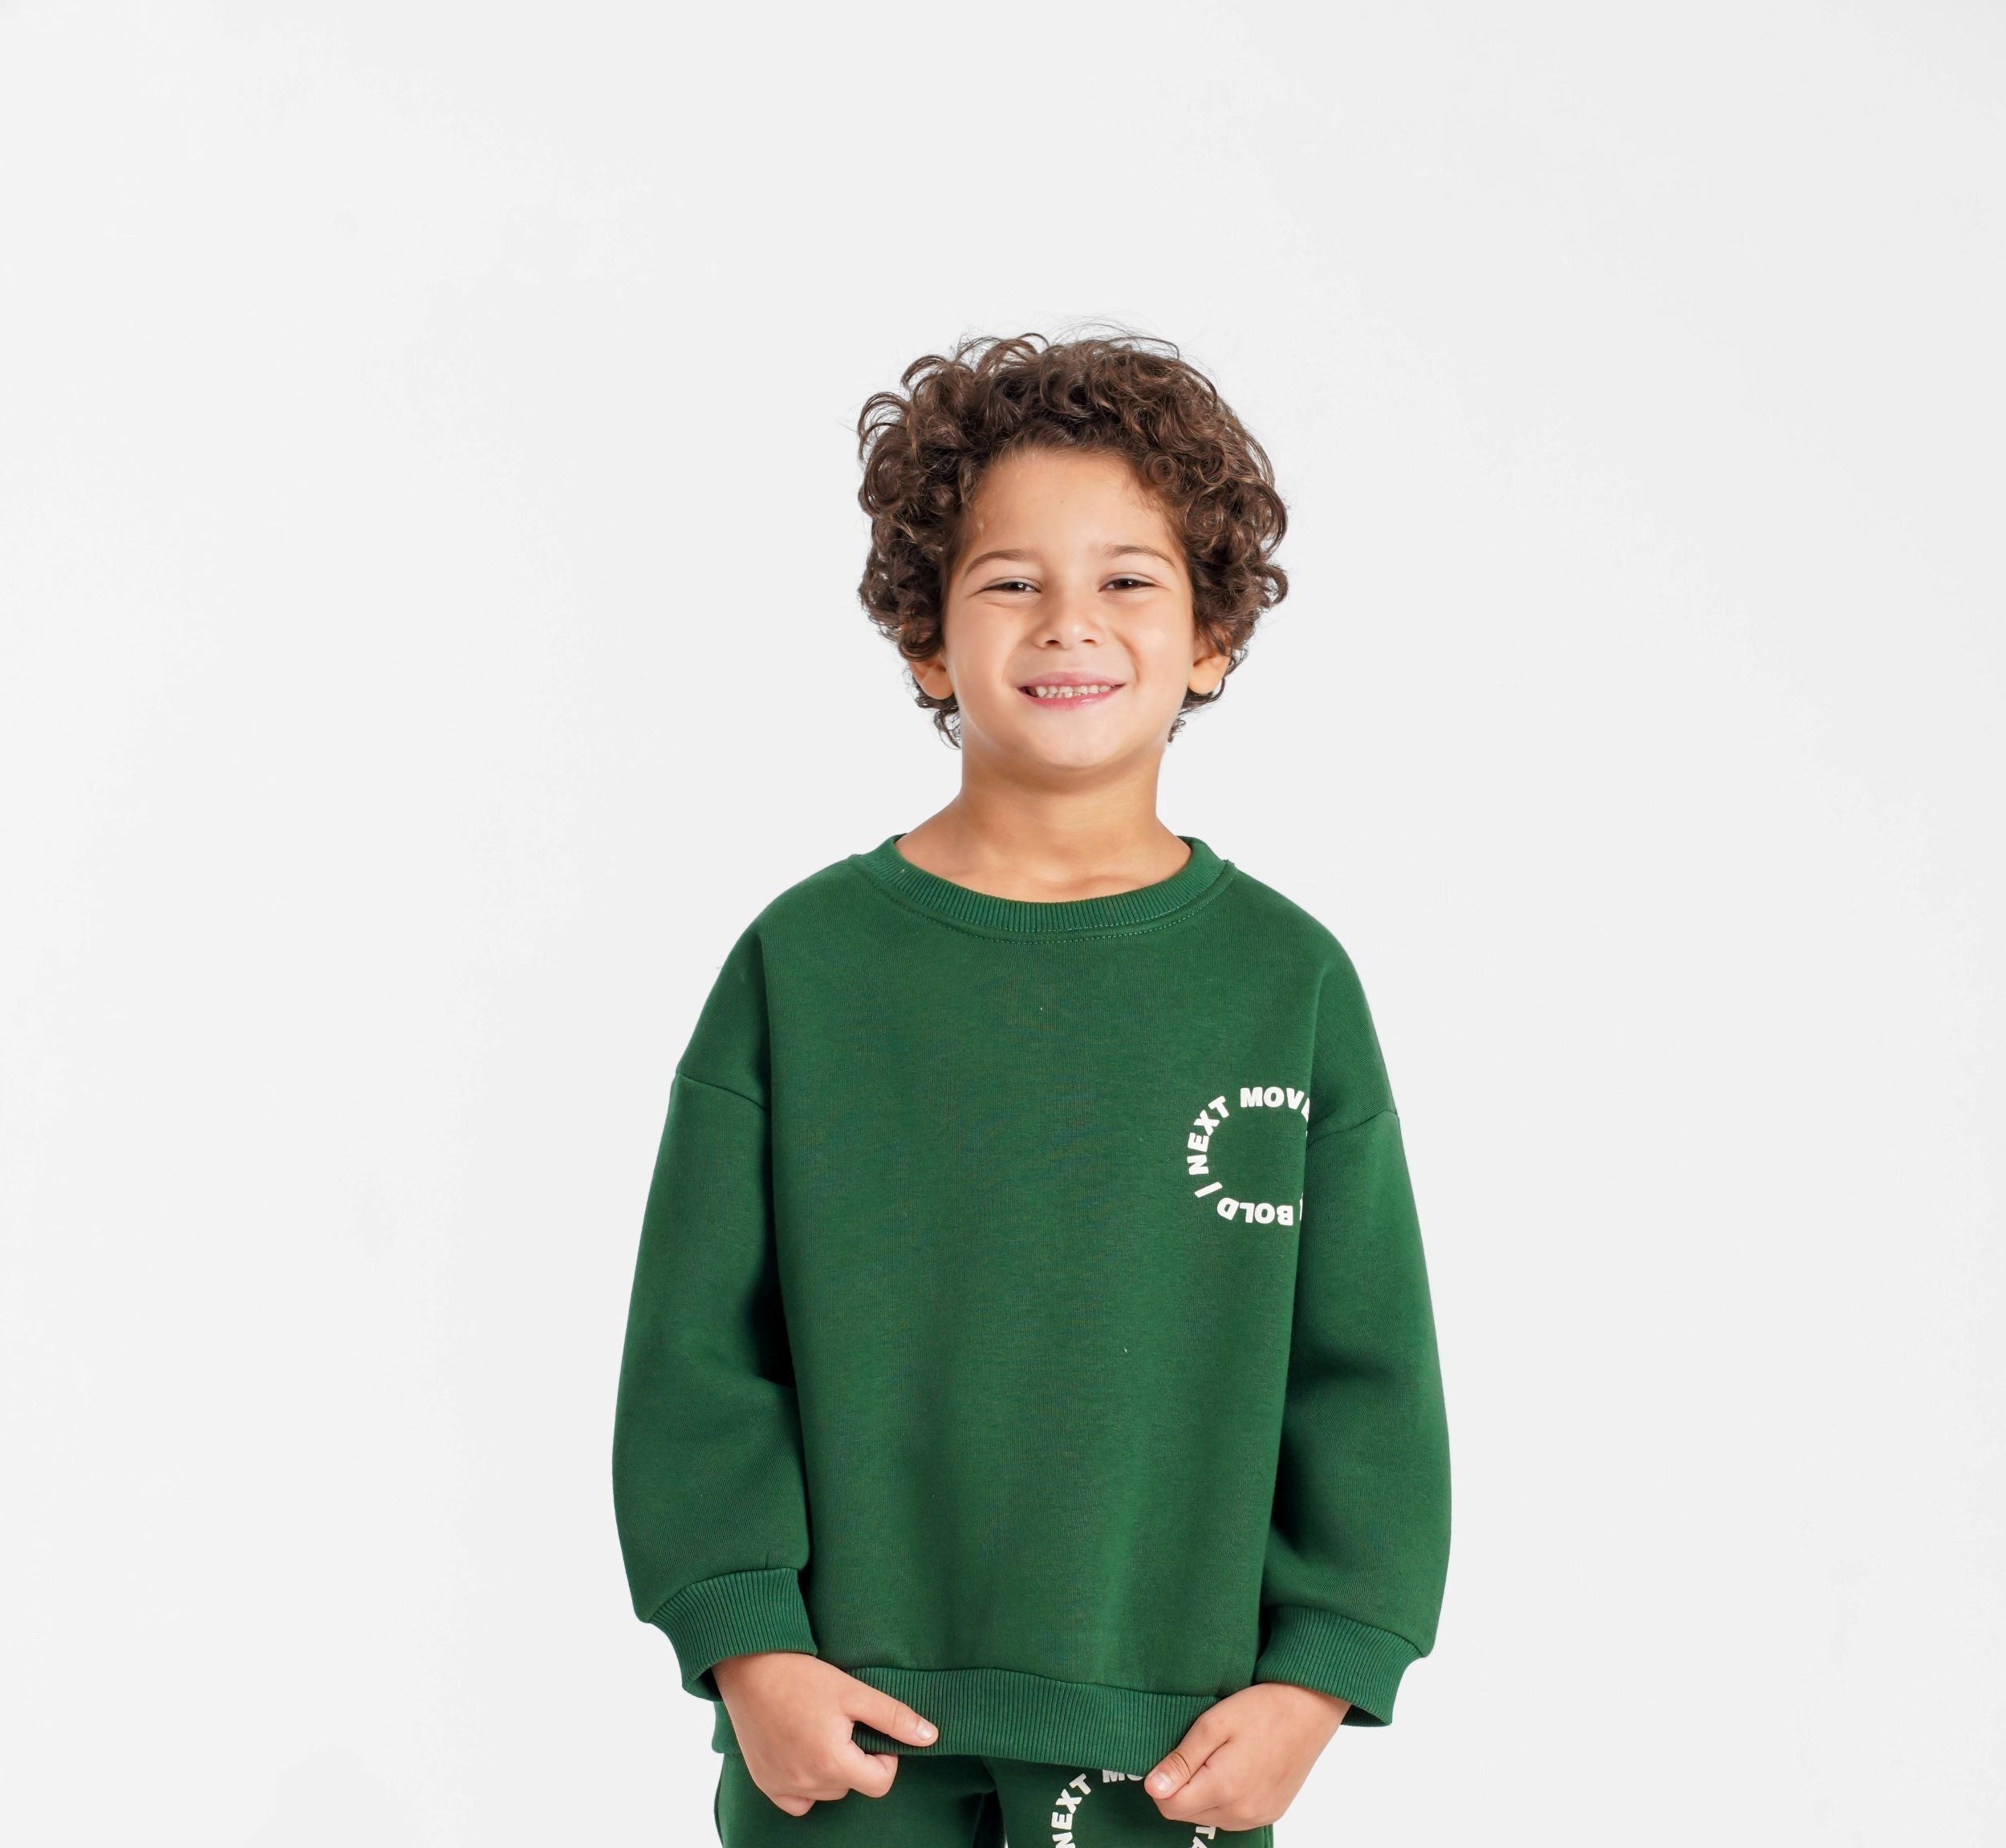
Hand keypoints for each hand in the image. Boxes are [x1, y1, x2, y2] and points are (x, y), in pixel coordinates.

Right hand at [710, 1650, 938, 1816]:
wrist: (749, 1667)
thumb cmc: (801, 1676)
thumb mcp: (853, 1691)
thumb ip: (893, 1717)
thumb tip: (930, 1736)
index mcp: (832, 1763)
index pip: (880, 1783)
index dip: (885, 1757)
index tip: (871, 1731)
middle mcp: (806, 1782)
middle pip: (851, 1786)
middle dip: (855, 1760)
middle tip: (841, 1723)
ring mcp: (782, 1785)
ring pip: (825, 1792)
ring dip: (831, 1769)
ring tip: (819, 1730)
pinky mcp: (764, 1781)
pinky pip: (796, 1801)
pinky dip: (804, 1783)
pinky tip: (801, 1752)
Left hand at [1142, 1682, 1349, 1830]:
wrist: (1309, 1709)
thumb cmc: (1262, 1709)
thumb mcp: (1213, 1724)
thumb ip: (1182, 1760)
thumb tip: (1153, 1788)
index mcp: (1223, 1789)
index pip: (1169, 1807)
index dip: (1162, 1782)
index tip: (1173, 1756)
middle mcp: (1241, 1812)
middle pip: (1188, 1814)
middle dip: (1183, 1786)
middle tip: (1200, 1750)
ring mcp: (1257, 1816)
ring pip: (1209, 1817)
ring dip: (1204, 1793)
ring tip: (1220, 1757)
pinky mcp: (1270, 1813)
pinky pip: (1233, 1817)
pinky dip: (1226, 1798)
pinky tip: (1236, 1769)